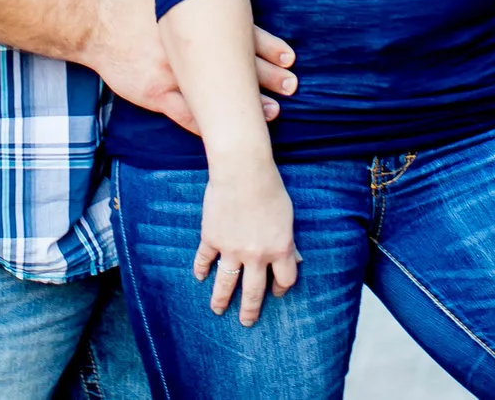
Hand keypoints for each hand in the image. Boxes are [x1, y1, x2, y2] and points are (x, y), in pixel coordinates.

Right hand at [84, 0, 296, 132]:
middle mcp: (189, 47)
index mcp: (197, 20)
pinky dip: (209, 123)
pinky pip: (187, 115)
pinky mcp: (156, 93)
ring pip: (216, 93)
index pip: (241, 34)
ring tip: (273, 111)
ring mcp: (173, 73)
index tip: (290, 59)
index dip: (268, 47)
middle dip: (267, 77)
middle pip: (236, 64)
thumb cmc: (132, 0)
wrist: (95, 24)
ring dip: (246, 104)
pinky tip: (229, 130)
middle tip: (292, 85)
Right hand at [196, 159, 299, 325]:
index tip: (276, 292)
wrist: (242, 172)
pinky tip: (199, 277)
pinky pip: (204, 260)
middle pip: (254, 292)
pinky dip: (200, 269)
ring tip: (218, 310)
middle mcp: (256, 255)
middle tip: (246, 322)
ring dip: (221, 300)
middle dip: (250, 310)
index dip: (281, 289)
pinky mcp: (212, 239)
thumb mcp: (287, 217)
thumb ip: (288, 240)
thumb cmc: (270, 189)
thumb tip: (295, 259)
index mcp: (279, 249)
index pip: (284, 280)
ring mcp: (231, 249)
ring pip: (226, 284)